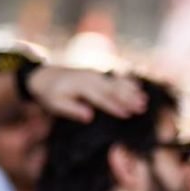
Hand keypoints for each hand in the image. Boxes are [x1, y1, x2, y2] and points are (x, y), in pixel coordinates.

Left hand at [25, 66, 146, 122]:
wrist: (44, 76)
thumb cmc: (50, 94)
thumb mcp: (55, 104)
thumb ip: (72, 110)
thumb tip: (89, 116)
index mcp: (80, 86)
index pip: (100, 98)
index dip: (114, 106)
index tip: (127, 114)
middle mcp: (90, 78)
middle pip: (112, 89)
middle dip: (128, 98)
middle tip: (142, 107)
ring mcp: (94, 74)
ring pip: (115, 83)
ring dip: (131, 91)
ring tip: (144, 100)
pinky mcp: (97, 74)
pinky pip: (114, 78)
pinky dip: (126, 82)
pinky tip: (138, 87)